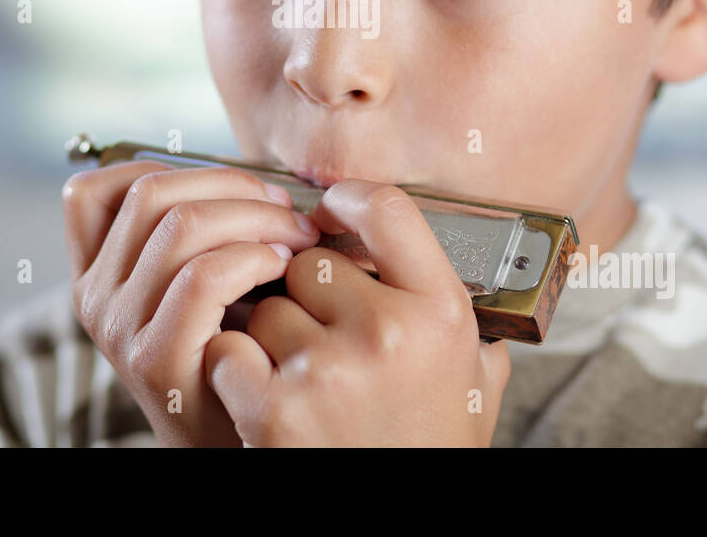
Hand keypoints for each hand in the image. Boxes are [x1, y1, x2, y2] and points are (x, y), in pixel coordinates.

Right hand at [63, 161, 320, 446]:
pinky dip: (253, 257)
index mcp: (97, 273)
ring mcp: (119, 330)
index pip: (98, 189)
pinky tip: (282, 268)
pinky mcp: (155, 359)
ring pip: (181, 226)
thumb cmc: (236, 353)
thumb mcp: (200, 287)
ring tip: (295, 238)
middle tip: (286, 210)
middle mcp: (95, 298)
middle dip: (232, 186)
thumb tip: (259, 180)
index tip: (229, 188)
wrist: (235, 441)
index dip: (166, 170)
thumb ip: (204, 234)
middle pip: (151, 193)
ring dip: (255, 218)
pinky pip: (204, 277)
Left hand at [203, 180, 510, 446]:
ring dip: (273, 338)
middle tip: (327, 340)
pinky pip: (231, 348)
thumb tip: (475, 267)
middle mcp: (388, 332)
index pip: (387, 209)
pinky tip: (266, 396)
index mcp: (443, 311)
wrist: (399, 526)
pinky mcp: (275, 410)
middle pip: (310, 264)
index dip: (348, 201)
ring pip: (267, 308)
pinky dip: (237, 370)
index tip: (332, 210)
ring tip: (307, 380)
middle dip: (308, 297)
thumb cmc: (430, 447)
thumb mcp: (475, 379)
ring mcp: (328, 370)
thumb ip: (470, 319)